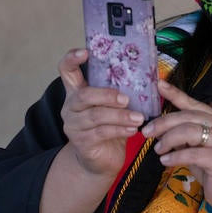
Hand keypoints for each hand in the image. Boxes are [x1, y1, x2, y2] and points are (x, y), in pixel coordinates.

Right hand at [58, 48, 144, 178]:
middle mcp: (70, 106)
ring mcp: (74, 125)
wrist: (100, 161)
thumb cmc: (108, 127)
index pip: (66, 69)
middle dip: (107, 95)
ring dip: (119, 116)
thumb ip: (118, 91)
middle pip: (83, 95)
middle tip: (126, 99)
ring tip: (138, 118)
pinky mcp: (81, 142)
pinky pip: (101, 133)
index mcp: (76, 91)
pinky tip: (132, 129)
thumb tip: (145, 74)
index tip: (85, 51)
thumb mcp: (111, 106)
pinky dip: (119, 130)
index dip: (72, 58)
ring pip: (95, 116)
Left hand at [142, 79, 211, 212]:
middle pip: (186, 116)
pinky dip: (174, 156)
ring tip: (158, 150)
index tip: (158, 84)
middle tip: (146, 132)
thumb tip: (160, 128)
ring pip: (188, 131)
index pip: (192, 103)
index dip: (175, 93)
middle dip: (163, 123)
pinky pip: (191, 153)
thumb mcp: (198, 148)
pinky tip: (165, 161)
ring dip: (168, 140)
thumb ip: (184, 136)